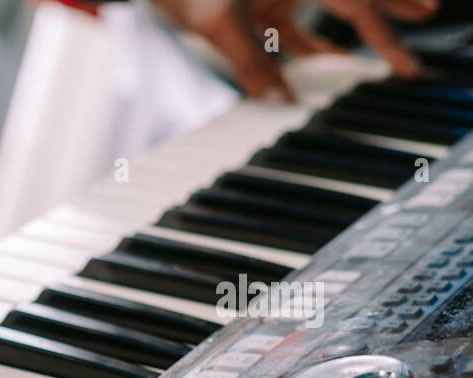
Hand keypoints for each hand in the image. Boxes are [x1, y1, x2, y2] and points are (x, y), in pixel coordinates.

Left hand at [151, 0, 440, 98]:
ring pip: (325, 14)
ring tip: (379, 54)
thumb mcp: (219, 24)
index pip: (354, 0)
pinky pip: (291, 31)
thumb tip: (282, 101)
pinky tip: (325, 65)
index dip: (385, 23)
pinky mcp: (254, 8)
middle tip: (424, 19)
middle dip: (387, 10)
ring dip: (350, 33)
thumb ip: (252, 63)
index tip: (410, 42)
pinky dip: (309, 47)